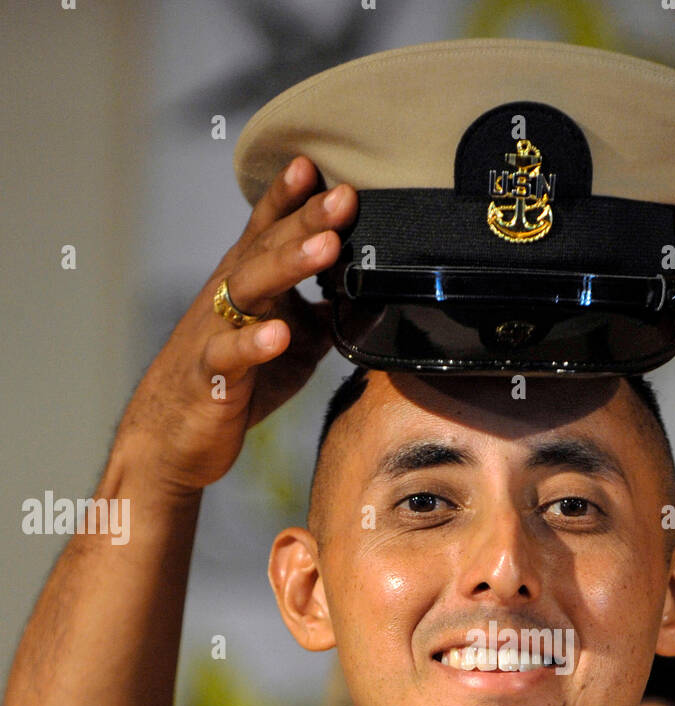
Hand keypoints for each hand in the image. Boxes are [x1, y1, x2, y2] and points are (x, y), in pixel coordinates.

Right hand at [114, 157, 356, 497]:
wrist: (171, 436)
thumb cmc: (234, 383)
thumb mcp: (291, 346)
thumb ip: (324, 317)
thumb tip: (369, 297)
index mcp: (247, 284)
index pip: (268, 230)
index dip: (292, 198)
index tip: (321, 166)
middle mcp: (228, 297)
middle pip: (268, 248)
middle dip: (306, 220)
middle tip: (345, 196)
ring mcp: (215, 332)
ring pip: (249, 289)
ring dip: (288, 265)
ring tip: (326, 248)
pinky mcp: (209, 376)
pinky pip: (230, 355)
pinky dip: (253, 343)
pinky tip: (277, 334)